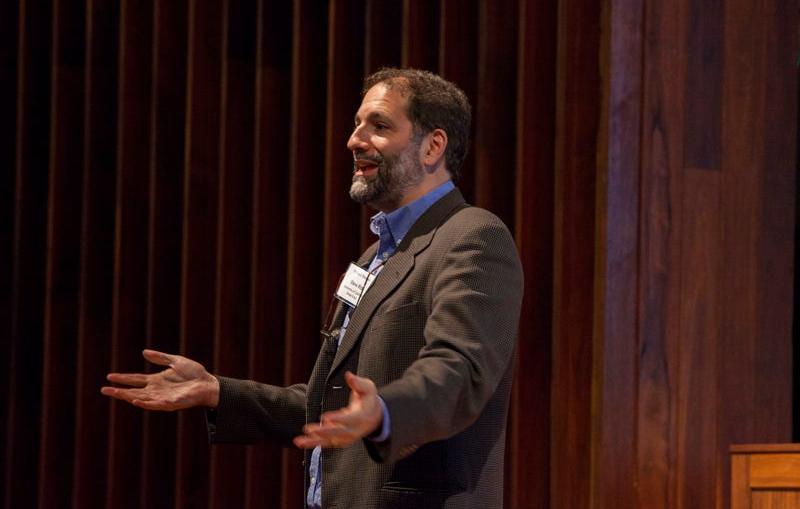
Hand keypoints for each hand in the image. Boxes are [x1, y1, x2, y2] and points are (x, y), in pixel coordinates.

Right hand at [101, 349, 219, 410]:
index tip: (109, 376)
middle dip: (119, 391)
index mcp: (156, 380)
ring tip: (117, 393)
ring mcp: (163, 398)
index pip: (135, 379)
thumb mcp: (176, 361)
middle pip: (133, 391)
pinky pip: (156, 404)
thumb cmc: (194, 373)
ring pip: (141, 398)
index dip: (123, 378)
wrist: (208, 383)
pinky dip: (146, 403)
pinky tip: (136, 401)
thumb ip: (160, 358)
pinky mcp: (171, 403)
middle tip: (104, 390)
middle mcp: (156, 390)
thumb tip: (144, 352)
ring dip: (128, 397)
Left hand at [293, 372, 381, 448]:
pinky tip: (303, 442)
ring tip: (300, 441)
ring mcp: (346, 436)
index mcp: (362, 417)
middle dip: (323, 432)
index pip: (349, 420)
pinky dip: (314, 443)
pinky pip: (326, 443)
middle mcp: (354, 430)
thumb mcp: (368, 388)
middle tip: (309, 430)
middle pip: (338, 433)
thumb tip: (349, 375)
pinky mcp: (339, 439)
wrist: (374, 417)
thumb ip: (358, 382)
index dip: (338, 419)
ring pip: (330, 441)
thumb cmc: (368, 400)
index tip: (325, 417)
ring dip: (314, 441)